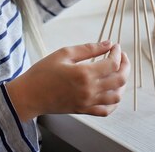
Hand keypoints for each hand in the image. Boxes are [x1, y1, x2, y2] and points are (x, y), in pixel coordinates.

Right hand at [6, 41, 129, 120]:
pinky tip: (112, 90)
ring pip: (117, 96)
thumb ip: (88, 48)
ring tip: (117, 72)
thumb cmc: (43, 72)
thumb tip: (108, 44)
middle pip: (119, 79)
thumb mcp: (64, 54)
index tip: (114, 46)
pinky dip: (114, 101)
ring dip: (122, 83)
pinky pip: (107, 110)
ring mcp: (87, 103)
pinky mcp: (84, 111)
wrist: (29, 95)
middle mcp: (89, 90)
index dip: (117, 53)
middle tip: (121, 56)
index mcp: (84, 74)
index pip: (112, 63)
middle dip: (125, 65)